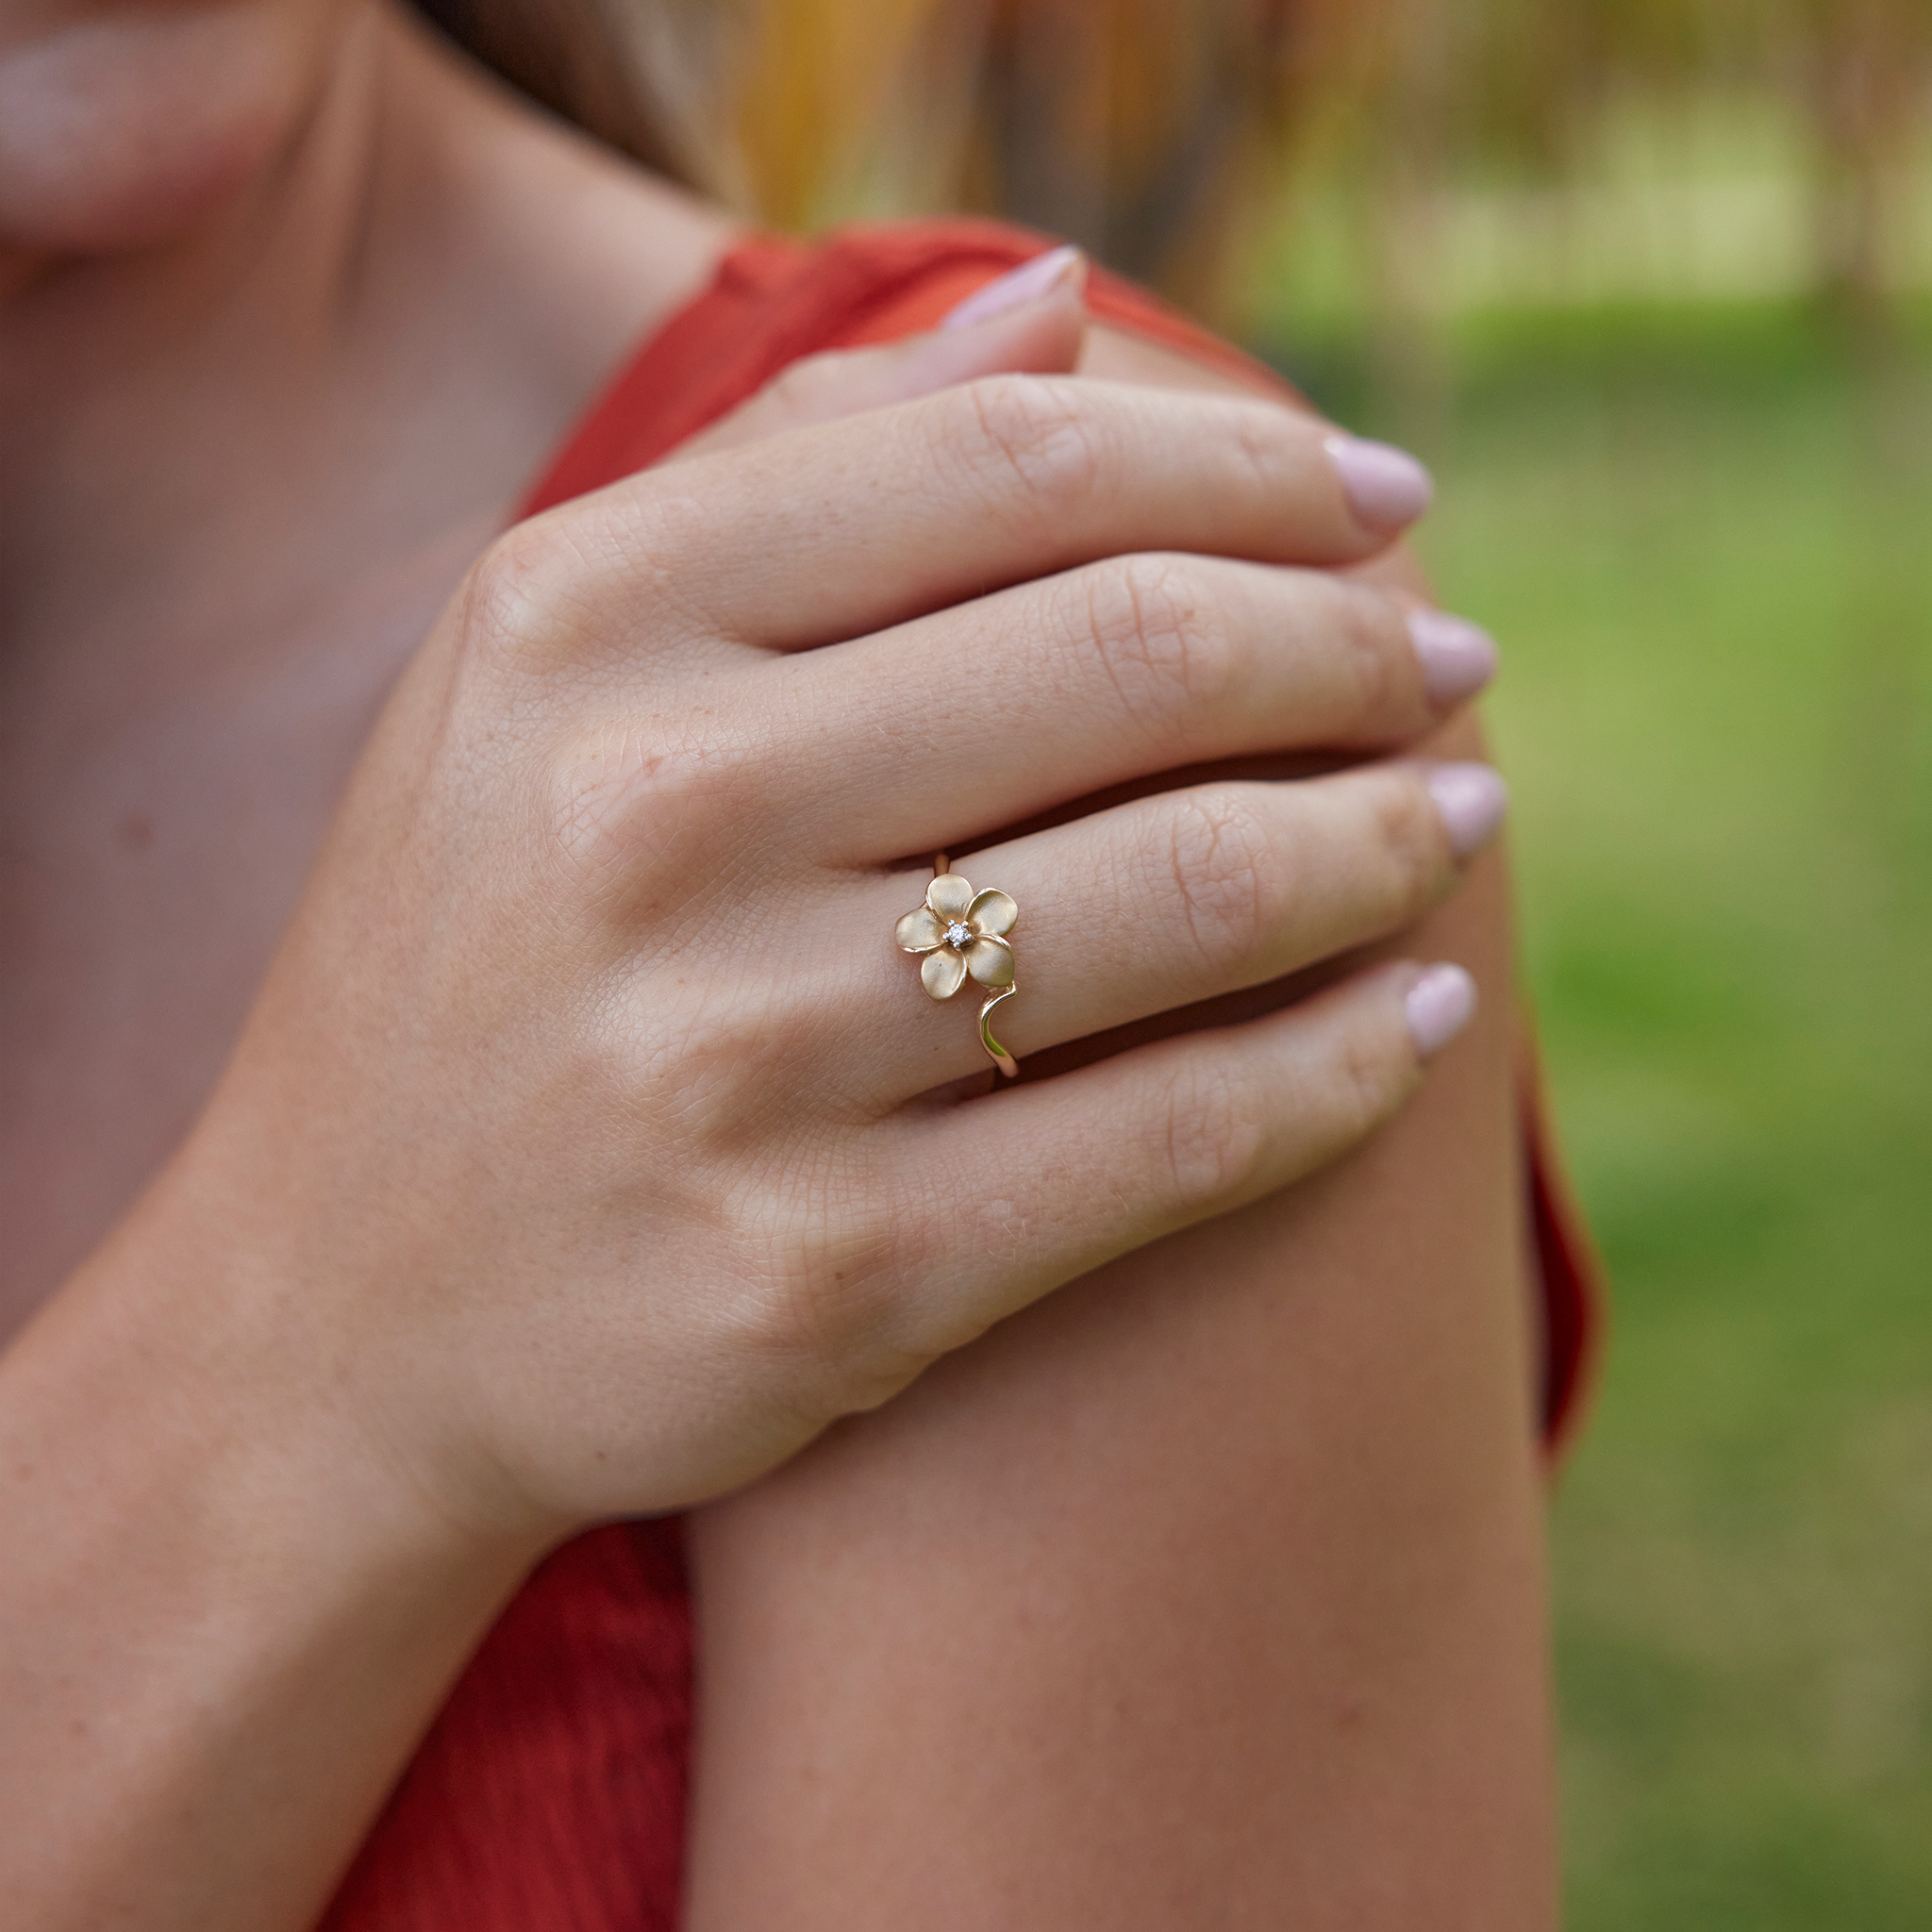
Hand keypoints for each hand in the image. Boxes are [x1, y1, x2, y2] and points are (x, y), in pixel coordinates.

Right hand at [168, 367, 1501, 1547]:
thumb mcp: (550, 664)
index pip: (1008, 467)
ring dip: (1385, 843)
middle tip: (1447, 663)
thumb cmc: (481, 953)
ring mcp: (738, 1065)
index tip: (1379, 497)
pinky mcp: (829, 1277)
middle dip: (1356, 648)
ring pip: (1189, 898)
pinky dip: (1345, 1072)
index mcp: (581, 623)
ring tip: (1456, 816)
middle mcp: (648, 820)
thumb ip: (791, 460)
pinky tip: (1427, 1022)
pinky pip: (1172, 1144)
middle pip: (1135, 659)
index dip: (1246, 465)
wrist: (343, 1310)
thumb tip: (1056, 299)